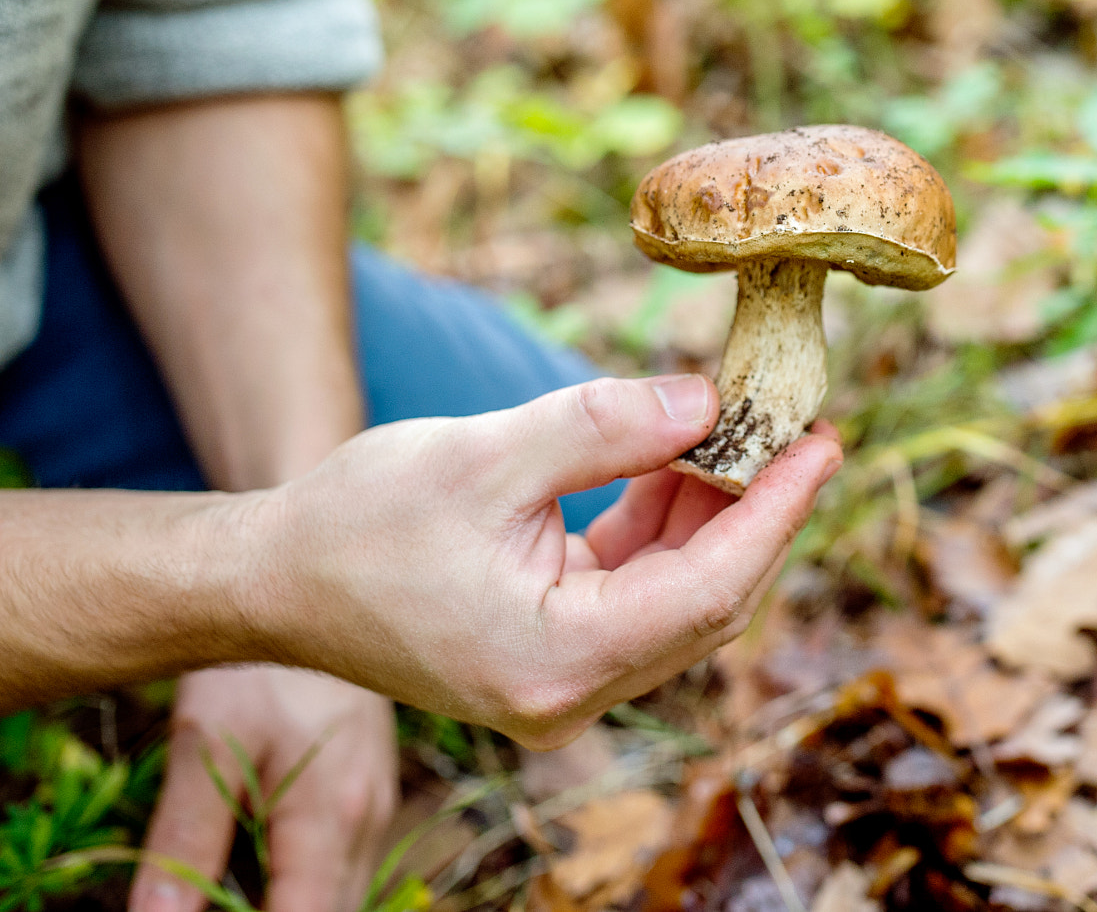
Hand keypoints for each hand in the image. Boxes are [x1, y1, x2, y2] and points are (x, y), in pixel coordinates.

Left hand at [127, 667, 396, 911]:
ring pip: (344, 896)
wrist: (310, 583)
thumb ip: (181, 843)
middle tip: (205, 901)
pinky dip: (305, 885)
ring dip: (292, 905)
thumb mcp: (204, 746)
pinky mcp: (372, 790)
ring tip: (229, 892)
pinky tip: (258, 864)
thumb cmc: (253, 662)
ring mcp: (378, 805)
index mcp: (332, 818)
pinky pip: (345, 866)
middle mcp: (370, 822)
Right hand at [252, 375, 842, 747]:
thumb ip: (605, 428)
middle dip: (760, 512)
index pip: (710, 589)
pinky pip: (636, 591)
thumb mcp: (488, 456)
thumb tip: (709, 402)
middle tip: (804, 426)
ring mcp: (562, 681)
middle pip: (707, 603)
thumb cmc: (359, 521)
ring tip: (749, 427)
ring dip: (714, 514)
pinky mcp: (550, 654)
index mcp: (557, 661)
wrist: (273, 581)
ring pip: (678, 596)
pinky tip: (681, 457)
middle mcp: (570, 693)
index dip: (778, 512)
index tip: (824, 442)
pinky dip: (662, 526)